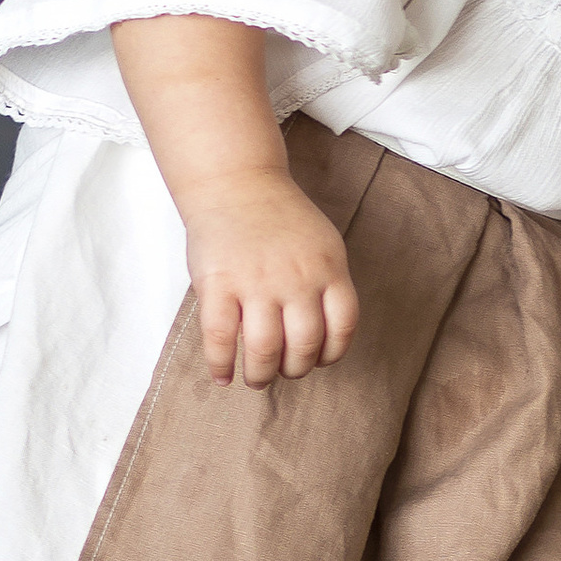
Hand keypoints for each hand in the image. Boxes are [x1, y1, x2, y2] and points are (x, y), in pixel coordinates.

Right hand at [183, 168, 359, 385]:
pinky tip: (222, 375)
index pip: (342, 327)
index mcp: (328, 268)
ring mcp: (256, 281)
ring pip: (265, 349)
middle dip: (294, 369)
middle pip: (304, 345)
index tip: (319, 361)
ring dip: (261, 375)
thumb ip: (326, 284)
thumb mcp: (321, 244)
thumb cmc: (279, 219)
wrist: (235, 182)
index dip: (331, 354)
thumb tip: (322, 338)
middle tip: (283, 372)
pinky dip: (220, 364)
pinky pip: (220, 338)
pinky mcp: (218, 283)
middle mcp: (296, 278)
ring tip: (256, 379)